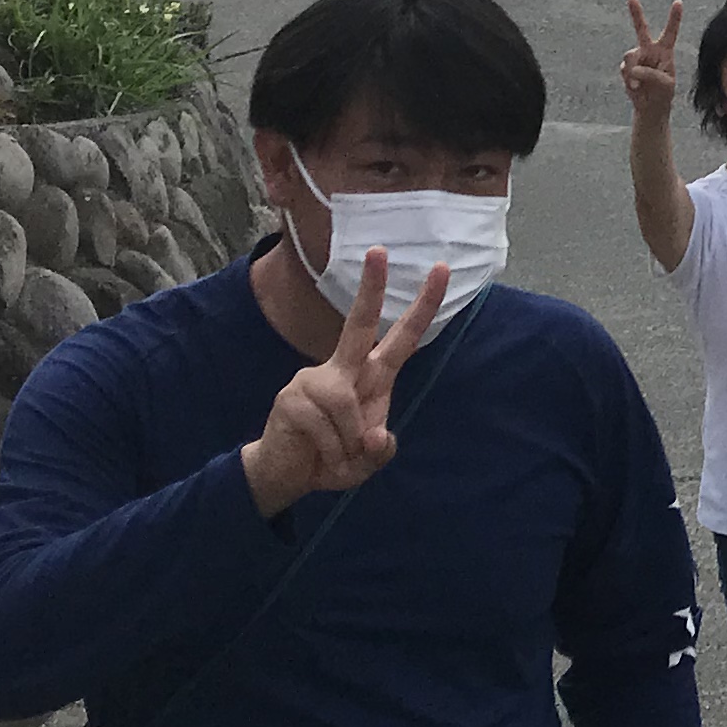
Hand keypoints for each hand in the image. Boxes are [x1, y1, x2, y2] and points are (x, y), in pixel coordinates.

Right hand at [241, 249, 448, 516]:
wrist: (285, 476)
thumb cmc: (331, 459)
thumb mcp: (366, 463)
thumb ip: (379, 451)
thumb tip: (374, 435)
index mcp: (370, 377)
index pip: (402, 337)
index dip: (422, 307)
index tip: (441, 270)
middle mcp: (342, 369)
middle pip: (359, 324)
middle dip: (371, 288)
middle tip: (379, 249)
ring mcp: (313, 379)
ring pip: (346, 404)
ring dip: (348, 443)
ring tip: (338, 457)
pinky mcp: (291, 398)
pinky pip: (325, 426)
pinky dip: (331, 452)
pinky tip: (319, 457)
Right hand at [619, 0, 684, 122]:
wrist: (650, 107)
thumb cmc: (663, 93)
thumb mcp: (665, 85)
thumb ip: (651, 74)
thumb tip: (633, 69)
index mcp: (665, 51)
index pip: (671, 32)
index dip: (674, 18)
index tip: (678, 2)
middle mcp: (650, 50)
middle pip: (641, 29)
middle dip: (636, 13)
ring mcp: (637, 58)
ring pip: (630, 55)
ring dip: (633, 70)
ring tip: (639, 83)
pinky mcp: (626, 68)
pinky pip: (624, 69)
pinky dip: (629, 79)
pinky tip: (636, 87)